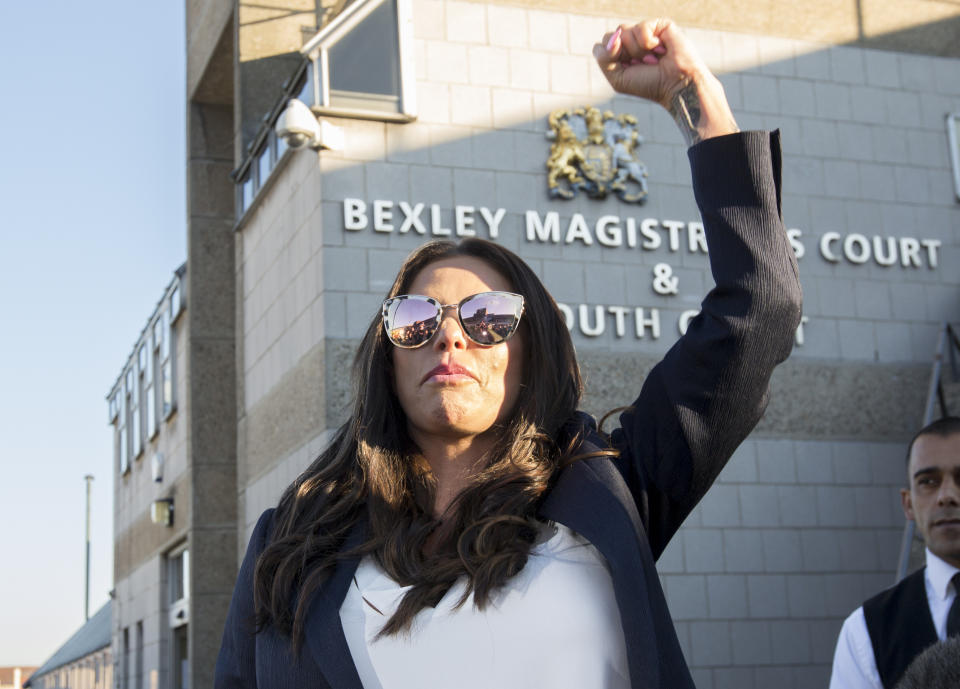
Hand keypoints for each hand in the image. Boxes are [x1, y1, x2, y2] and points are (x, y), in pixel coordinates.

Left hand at [593, 19, 738, 145]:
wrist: (676, 84)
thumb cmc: (649, 84)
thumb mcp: (618, 78)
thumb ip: (604, 59)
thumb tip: (612, 37)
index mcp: (620, 54)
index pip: (601, 46)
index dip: (610, 57)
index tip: (627, 69)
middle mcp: (631, 41)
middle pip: (610, 35)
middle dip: (623, 54)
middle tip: (640, 64)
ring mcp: (645, 32)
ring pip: (623, 30)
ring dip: (636, 50)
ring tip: (652, 58)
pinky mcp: (659, 25)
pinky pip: (641, 27)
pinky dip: (648, 42)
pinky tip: (660, 50)